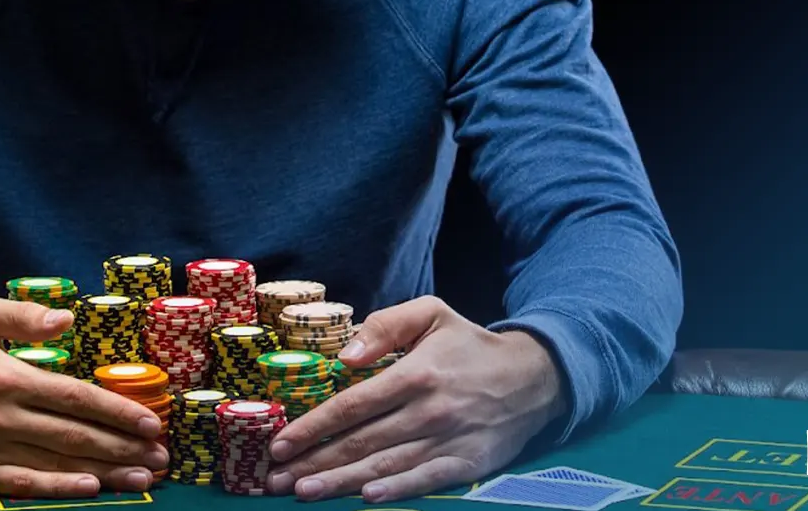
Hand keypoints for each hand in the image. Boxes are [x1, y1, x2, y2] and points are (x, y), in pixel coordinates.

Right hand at [0, 293, 169, 497]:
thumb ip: (21, 314)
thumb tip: (67, 319)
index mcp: (5, 375)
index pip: (74, 397)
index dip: (116, 411)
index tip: (150, 421)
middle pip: (74, 436)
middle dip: (123, 447)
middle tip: (162, 455)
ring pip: (55, 464)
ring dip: (105, 473)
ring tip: (143, 477)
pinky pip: (21, 486)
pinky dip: (58, 491)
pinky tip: (91, 491)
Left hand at [265, 295, 567, 502]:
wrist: (533, 378)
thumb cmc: (470, 346)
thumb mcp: (432, 314)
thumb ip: (386, 324)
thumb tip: (346, 357)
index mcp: (416, 373)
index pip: (353, 404)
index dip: (313, 426)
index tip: (279, 442)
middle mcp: (429, 410)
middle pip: (361, 442)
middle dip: (312, 461)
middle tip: (274, 479)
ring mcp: (448, 441)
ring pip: (384, 466)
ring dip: (339, 482)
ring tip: (302, 492)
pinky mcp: (467, 464)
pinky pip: (424, 481)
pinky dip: (395, 492)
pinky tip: (365, 498)